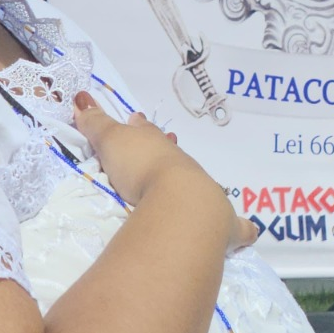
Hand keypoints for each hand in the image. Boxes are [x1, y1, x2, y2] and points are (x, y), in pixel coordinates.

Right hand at [74, 96, 258, 249]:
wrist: (180, 203)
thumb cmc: (143, 170)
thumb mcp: (113, 143)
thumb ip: (97, 124)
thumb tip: (82, 99)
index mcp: (159, 149)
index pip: (148, 134)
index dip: (141, 128)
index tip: (137, 120)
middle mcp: (184, 168)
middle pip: (175, 156)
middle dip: (168, 150)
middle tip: (166, 142)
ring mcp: (206, 195)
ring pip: (204, 186)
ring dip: (199, 186)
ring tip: (199, 189)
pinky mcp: (221, 227)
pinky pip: (238, 228)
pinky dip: (244, 230)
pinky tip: (251, 233)